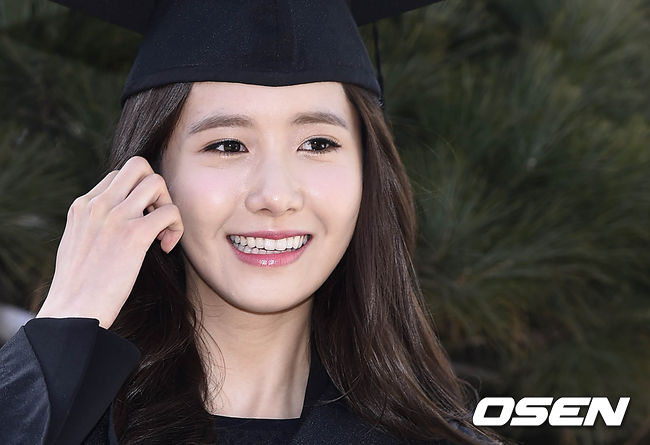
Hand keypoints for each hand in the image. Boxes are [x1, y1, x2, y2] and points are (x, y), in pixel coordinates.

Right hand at [36, 156, 183, 328]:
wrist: (73, 311)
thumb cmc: (79, 286)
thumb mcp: (78, 242)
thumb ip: (95, 223)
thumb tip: (118, 219)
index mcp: (83, 205)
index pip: (118, 176)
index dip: (136, 194)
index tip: (140, 221)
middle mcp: (98, 205)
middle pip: (138, 166)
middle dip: (155, 188)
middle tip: (156, 217)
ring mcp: (116, 217)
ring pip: (157, 182)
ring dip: (167, 205)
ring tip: (161, 232)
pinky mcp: (134, 235)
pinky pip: (170, 212)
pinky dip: (176, 228)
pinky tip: (165, 248)